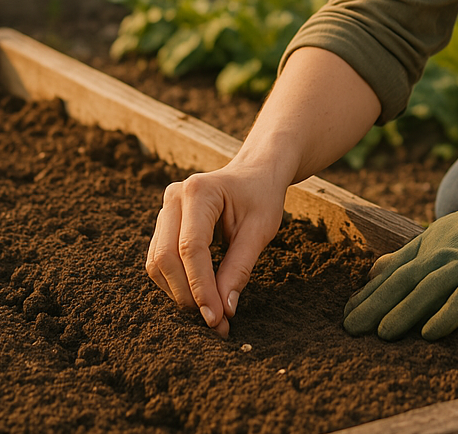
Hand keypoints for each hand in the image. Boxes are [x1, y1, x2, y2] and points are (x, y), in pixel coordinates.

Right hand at [145, 164, 286, 337]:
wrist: (256, 173)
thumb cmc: (261, 196)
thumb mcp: (261, 229)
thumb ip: (240, 268)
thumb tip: (224, 310)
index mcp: (199, 191)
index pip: (191, 248)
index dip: (200, 287)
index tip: (216, 317)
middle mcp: (174, 197)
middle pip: (165, 257)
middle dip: (186, 294)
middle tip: (213, 321)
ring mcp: (165, 209)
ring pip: (157, 262)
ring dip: (179, 292)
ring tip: (209, 310)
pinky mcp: (164, 224)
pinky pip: (159, 260)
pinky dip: (176, 282)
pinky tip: (199, 294)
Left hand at [343, 157, 457, 340]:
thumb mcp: (444, 234)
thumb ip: (409, 254)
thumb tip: (373, 270)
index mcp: (430, 243)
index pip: (393, 271)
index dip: (368, 294)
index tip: (346, 317)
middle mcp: (443, 251)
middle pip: (404, 280)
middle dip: (376, 305)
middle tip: (351, 330)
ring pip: (430, 288)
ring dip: (405, 310)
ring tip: (383, 334)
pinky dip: (449, 313)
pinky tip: (432, 332)